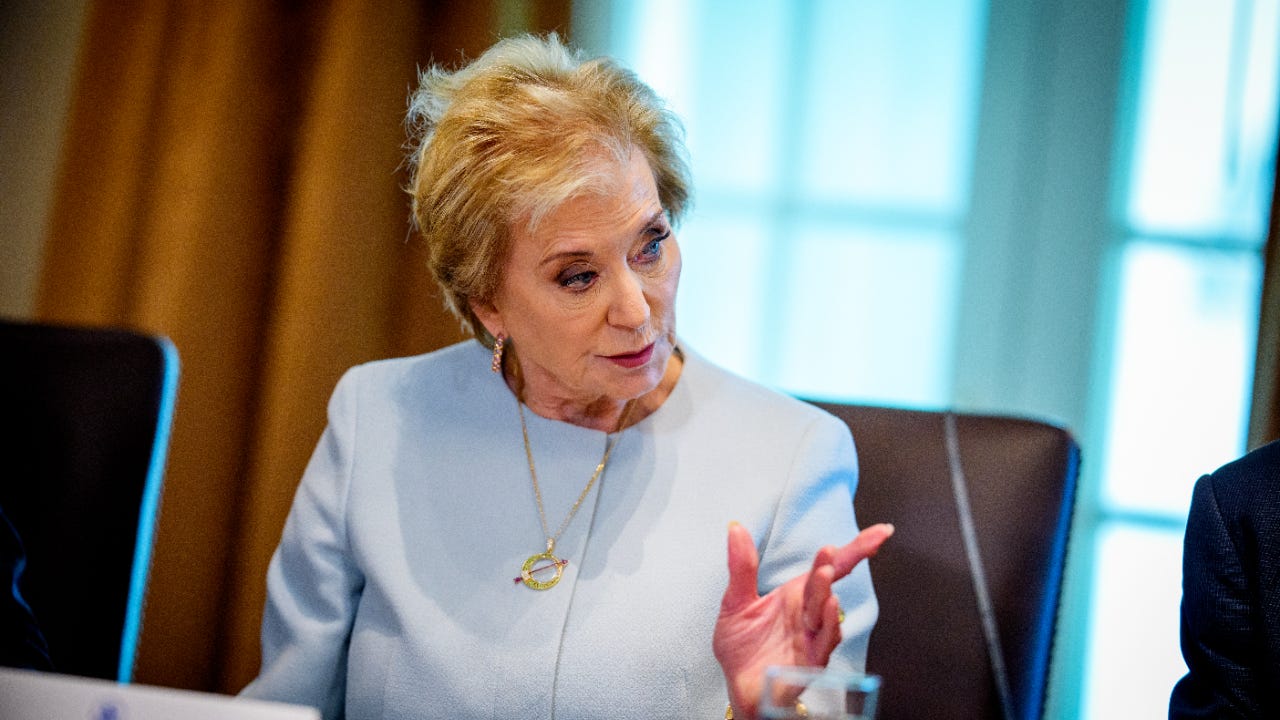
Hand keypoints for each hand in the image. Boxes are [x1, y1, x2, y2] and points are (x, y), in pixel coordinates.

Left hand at [713, 521, 893, 719]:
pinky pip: (825, 641)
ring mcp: (812, 637)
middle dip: (834, 565)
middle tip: (830, 551)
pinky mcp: (810, 661)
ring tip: (824, 573)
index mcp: (796, 594)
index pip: (831, 567)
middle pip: (830, 584)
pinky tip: (828, 607)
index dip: (856, 549)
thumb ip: (741, 567)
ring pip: (826, 612)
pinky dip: (828, 624)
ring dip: (826, 592)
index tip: (880, 533)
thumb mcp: (736, 602)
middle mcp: (809, 613)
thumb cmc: (742, 647)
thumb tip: (736, 529)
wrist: (738, 686)